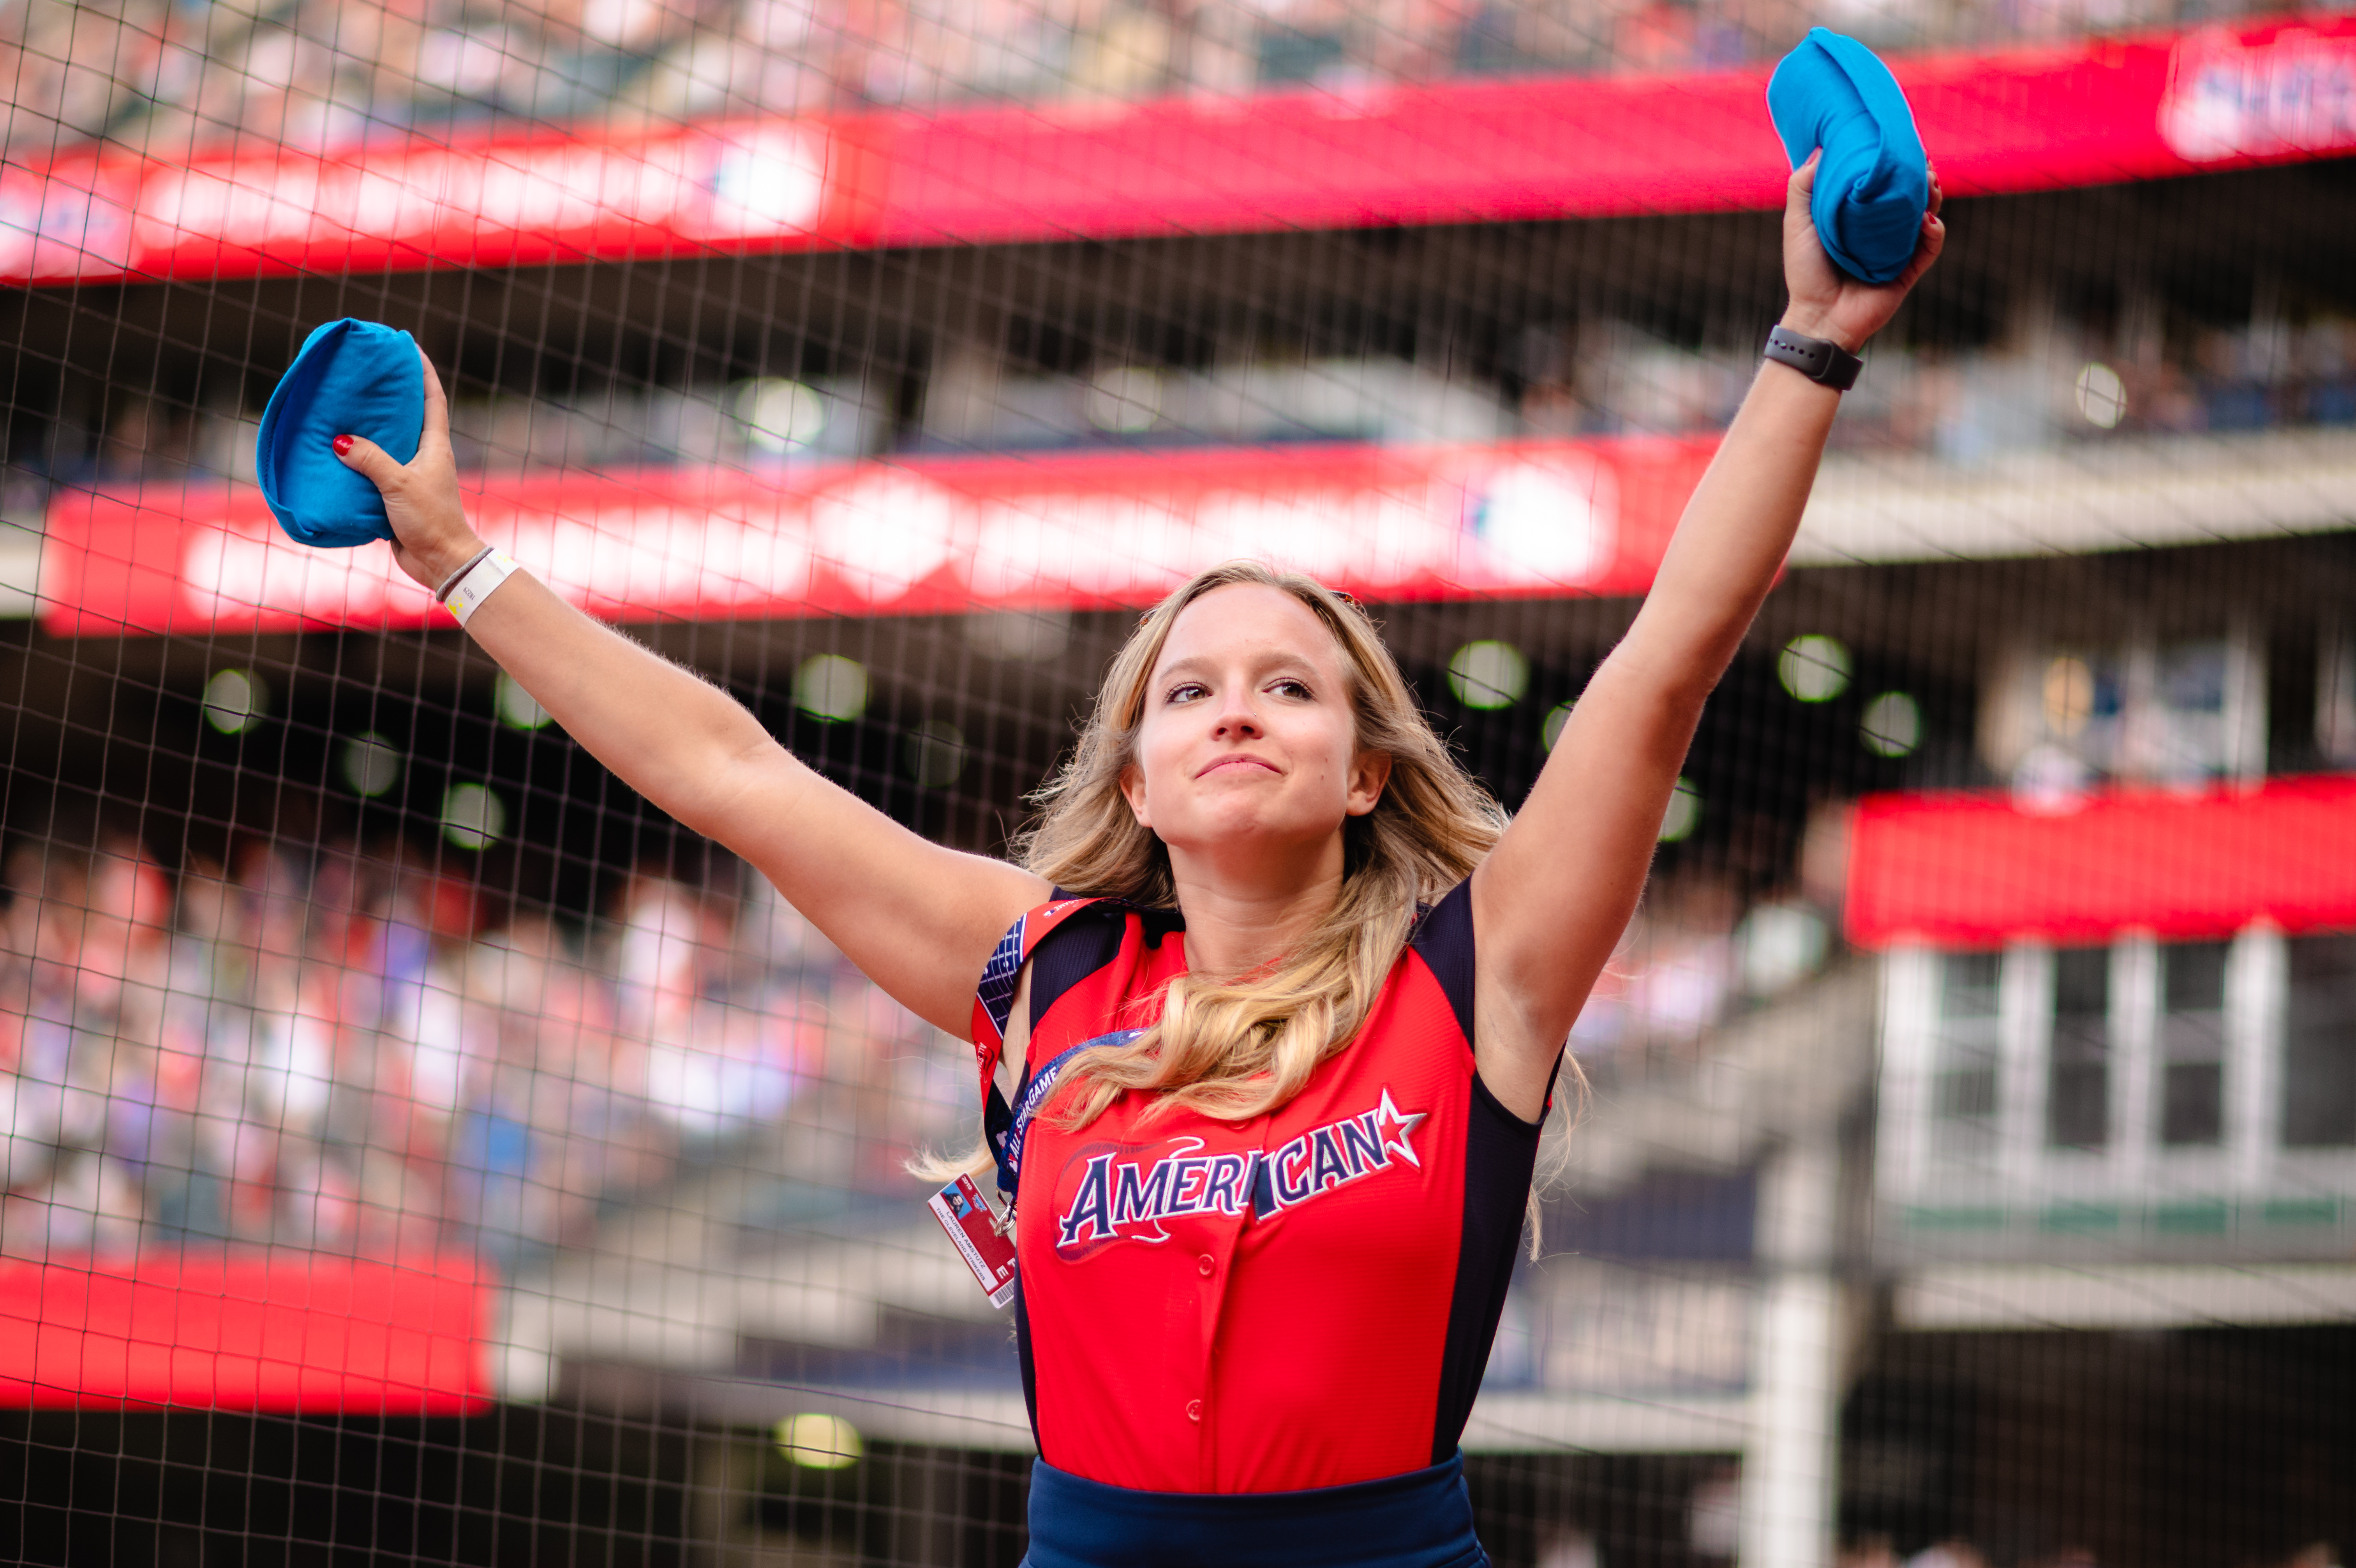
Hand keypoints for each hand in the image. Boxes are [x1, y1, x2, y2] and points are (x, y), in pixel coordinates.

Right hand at [331, 347, 483, 590]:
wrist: (440, 562)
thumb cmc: (430, 519)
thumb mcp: (399, 484)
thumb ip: (370, 460)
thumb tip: (340, 442)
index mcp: (435, 446)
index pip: (432, 399)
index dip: (422, 372)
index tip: (409, 347)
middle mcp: (425, 457)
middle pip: (406, 417)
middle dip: (388, 397)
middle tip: (364, 375)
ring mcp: (410, 477)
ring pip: (386, 445)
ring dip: (367, 430)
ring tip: (342, 410)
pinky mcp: (396, 497)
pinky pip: (373, 471)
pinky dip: (356, 462)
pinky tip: (334, 454)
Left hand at [1778, 152, 1944, 352]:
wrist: (1818, 317)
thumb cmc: (1805, 271)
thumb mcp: (1797, 223)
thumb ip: (1803, 186)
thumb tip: (1822, 147)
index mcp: (1857, 214)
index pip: (1881, 180)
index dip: (1892, 160)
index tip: (1895, 141)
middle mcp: (1880, 228)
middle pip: (1910, 192)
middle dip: (1919, 172)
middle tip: (1920, 159)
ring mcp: (1898, 247)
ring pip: (1927, 212)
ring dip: (1933, 193)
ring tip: (1929, 182)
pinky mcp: (1910, 268)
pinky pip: (1931, 244)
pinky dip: (1933, 230)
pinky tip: (1925, 220)